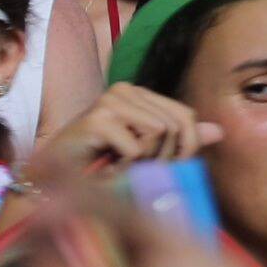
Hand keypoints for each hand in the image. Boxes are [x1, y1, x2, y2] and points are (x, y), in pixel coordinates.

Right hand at [33, 83, 215, 179]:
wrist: (48, 176)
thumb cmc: (96, 164)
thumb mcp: (143, 152)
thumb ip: (179, 140)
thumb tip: (218, 131)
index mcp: (139, 94)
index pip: (186, 116)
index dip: (186, 147)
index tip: (168, 168)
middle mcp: (125, 90)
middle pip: (176, 126)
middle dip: (166, 158)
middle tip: (139, 173)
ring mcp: (109, 102)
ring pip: (160, 134)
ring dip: (145, 164)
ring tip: (122, 170)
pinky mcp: (97, 119)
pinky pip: (137, 149)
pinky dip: (127, 169)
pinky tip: (109, 172)